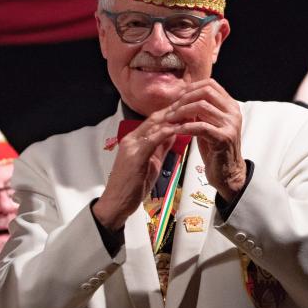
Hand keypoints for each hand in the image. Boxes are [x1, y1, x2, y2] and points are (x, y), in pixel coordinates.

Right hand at [94, 108, 181, 231]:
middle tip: (192, 103)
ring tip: (189, 111)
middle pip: (156, 118)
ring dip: (173, 117)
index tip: (188, 107)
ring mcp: (132, 146)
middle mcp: (132, 139)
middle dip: (175, 109)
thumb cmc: (132, 187)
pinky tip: (178, 129)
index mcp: (135, 140)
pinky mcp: (134, 156)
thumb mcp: (151, 163)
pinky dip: (166, 133)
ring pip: (154, 125)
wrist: (116, 204)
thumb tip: (173, 134)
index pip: (155, 120)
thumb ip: (160, 147)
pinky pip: (152, 140)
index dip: (172, 112)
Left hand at [168, 80, 246, 201]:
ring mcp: (230, 125)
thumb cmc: (215, 149)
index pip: (211, 84)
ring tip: (170, 120)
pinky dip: (185, 127)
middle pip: (205, 92)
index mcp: (231, 106)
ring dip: (181, 112)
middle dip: (184, 99)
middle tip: (171, 109)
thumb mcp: (209, 124)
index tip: (177, 97)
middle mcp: (233, 112)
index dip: (191, 88)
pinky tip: (176, 131)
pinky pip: (200, 126)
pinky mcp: (224, 138)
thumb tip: (184, 96)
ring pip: (201, 106)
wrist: (227, 173)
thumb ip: (202, 111)